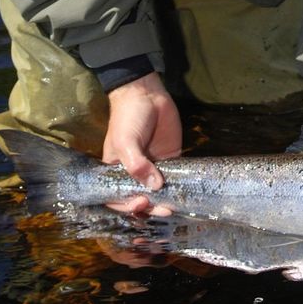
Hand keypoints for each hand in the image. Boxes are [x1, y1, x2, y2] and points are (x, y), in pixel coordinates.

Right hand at [103, 72, 181, 215]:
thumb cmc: (128, 117)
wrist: (147, 94)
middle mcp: (134, 173)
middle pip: (141, 198)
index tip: (141, 203)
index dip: (127, 205)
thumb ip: (137, 164)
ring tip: (174, 206)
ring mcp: (153, 168)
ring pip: (159, 193)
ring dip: (165, 202)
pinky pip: (175, 179)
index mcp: (116, 171)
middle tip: (164, 209)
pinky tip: (186, 195)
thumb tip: (154, 186)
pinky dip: (179, 189)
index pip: (118, 197)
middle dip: (151, 208)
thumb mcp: (126, 141)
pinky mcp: (171, 160)